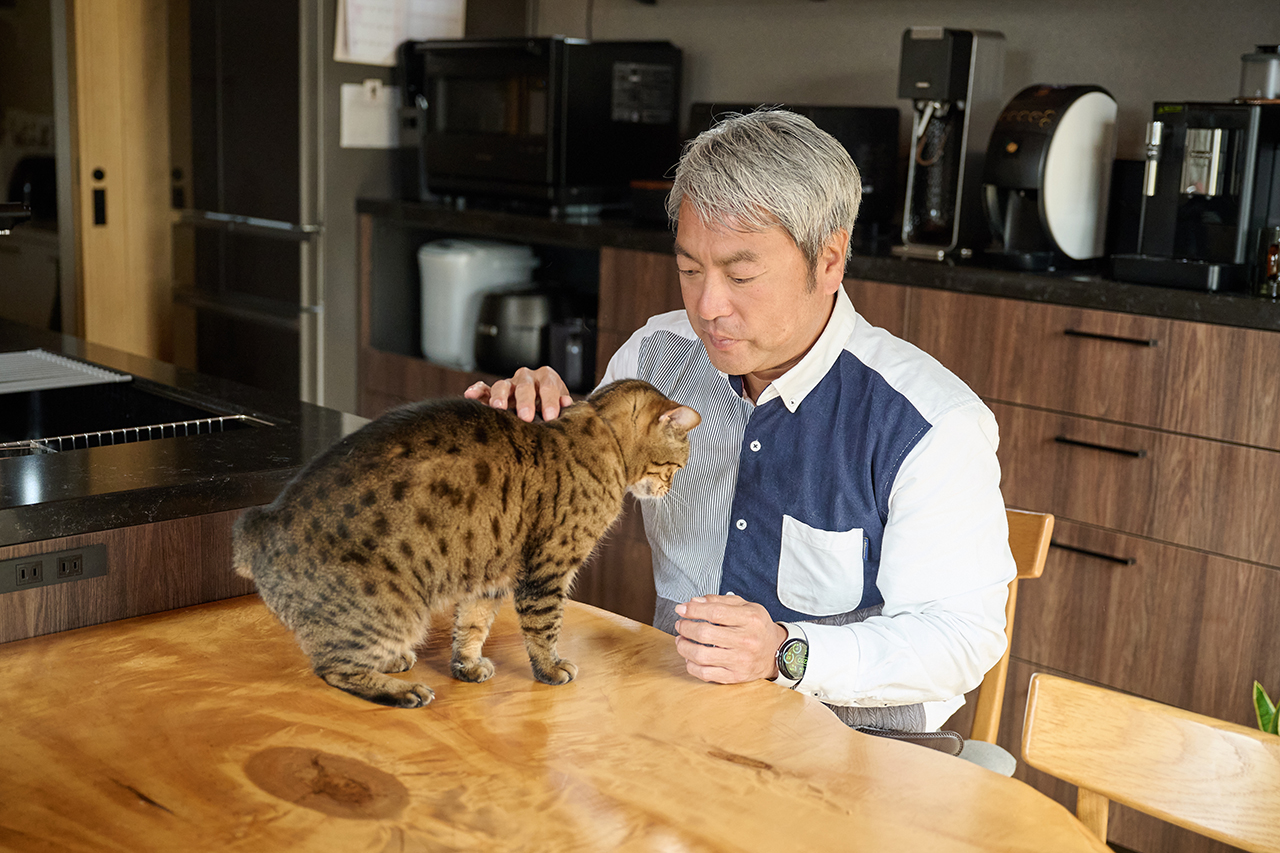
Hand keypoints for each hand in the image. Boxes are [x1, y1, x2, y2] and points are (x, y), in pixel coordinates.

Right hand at [464, 366, 573, 422]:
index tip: (550, 417)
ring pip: (502, 385)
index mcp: (546, 378)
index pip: (548, 387)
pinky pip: (483, 388)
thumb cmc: (551, 407)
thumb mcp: (561, 405)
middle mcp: (526, 377)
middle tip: (526, 417)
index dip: (550, 401)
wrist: (540, 407)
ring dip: (500, 396)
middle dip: (525, 401)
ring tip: (499, 408)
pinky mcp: (493, 392)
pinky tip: (470, 395)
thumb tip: (566, 403)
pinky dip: (476, 390)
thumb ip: (562, 404)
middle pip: (524, 386)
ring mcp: (509, 384)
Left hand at [673, 595, 788, 683]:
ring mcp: (741, 660)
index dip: (693, 610)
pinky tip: (690, 657)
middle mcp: (746, 640)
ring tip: (681, 640)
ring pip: (702, 655)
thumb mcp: (745, 606)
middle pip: (705, 633)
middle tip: (681, 625)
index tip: (681, 609)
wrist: (776, 651)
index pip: (715, 613)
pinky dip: (691, 665)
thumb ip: (719, 601)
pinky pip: (705, 674)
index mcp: (750, 619)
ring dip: (684, 647)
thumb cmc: (757, 627)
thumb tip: (694, 602)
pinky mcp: (735, 676)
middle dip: (686, 628)